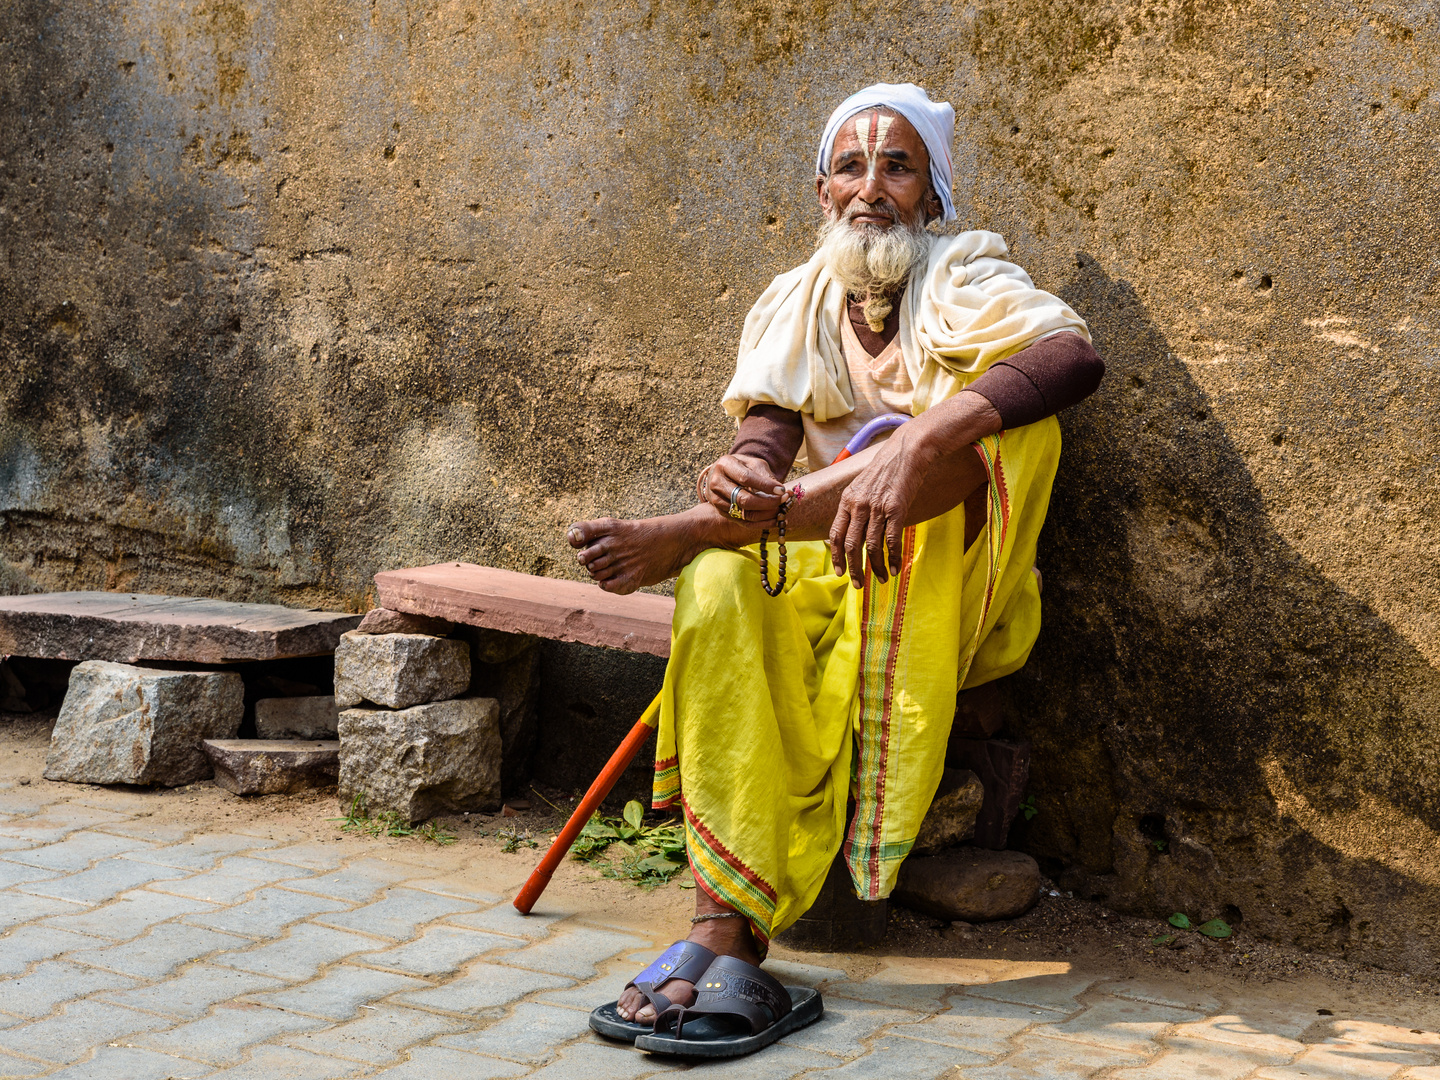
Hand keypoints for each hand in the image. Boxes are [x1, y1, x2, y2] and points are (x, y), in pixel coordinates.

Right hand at [698, 454, 784, 527]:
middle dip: (767, 503)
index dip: (765, 486)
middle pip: (743, 499)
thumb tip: (782, 491)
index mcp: (725, 465)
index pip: (746, 478)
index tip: (782, 490)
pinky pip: (744, 523)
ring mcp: (717, 500)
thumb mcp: (753, 464)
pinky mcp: (722, 513)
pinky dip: (762, 524)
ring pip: (744, 514)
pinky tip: (775, 521)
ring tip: (781, 511)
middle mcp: (717, 483)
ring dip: (766, 515)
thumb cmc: (742, 467)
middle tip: (784, 501)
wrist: (723, 475)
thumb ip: (765, 475)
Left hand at [828, 429, 931, 586]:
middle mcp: (858, 505)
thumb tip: (852, 530)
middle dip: (854, 569)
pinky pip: (891, 540)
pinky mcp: (896, 509)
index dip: (836, 556)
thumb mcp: (862, 486)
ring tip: (881, 579)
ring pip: (872, 546)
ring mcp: (876, 507)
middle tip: (858, 585)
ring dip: (876, 567)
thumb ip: (855, 507)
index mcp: (847, 501)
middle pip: (851, 545)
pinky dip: (892, 557)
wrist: (906, 452)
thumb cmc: (886, 470)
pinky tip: (894, 568)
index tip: (839, 573)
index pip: (836, 534)